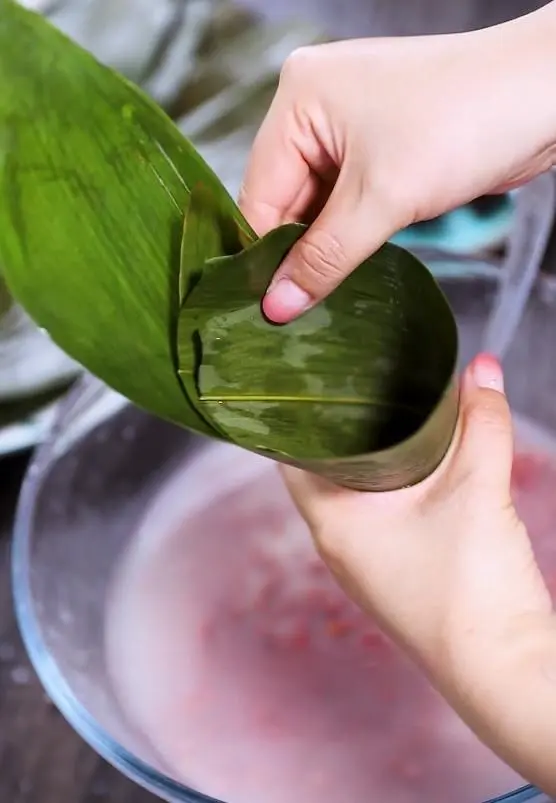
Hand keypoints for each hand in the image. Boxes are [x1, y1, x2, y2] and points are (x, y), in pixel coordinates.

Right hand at [240, 4, 555, 321]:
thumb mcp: (382, 199)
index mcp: (299, 97)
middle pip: (286, 198)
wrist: (545, 95)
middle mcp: (316, 105)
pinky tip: (351, 261)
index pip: (260, 193)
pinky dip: (349, 230)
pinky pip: (346, 197)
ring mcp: (348, 124)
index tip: (264, 306)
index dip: (263, 254)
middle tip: (296, 308)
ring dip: (326, 244)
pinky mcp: (379, 144)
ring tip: (324, 290)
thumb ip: (324, 257)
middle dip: (298, 250)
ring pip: (318, 203)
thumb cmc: (466, 122)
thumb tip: (277, 305)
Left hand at [282, 354, 555, 795]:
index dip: (298, 411)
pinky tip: (423, 458)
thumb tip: (483, 369)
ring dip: (376, 451)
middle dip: (345, 422)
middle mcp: (341, 544)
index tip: (310, 373)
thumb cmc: (472, 594)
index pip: (292, 453)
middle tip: (357, 374)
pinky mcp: (402, 569)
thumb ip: (481, 424)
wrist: (504, 672)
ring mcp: (370, 561)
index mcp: (332, 523)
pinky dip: (399, 479)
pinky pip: (387, 511)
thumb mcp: (476, 492)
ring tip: (389, 402)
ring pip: (360, 489)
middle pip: (327, 467)